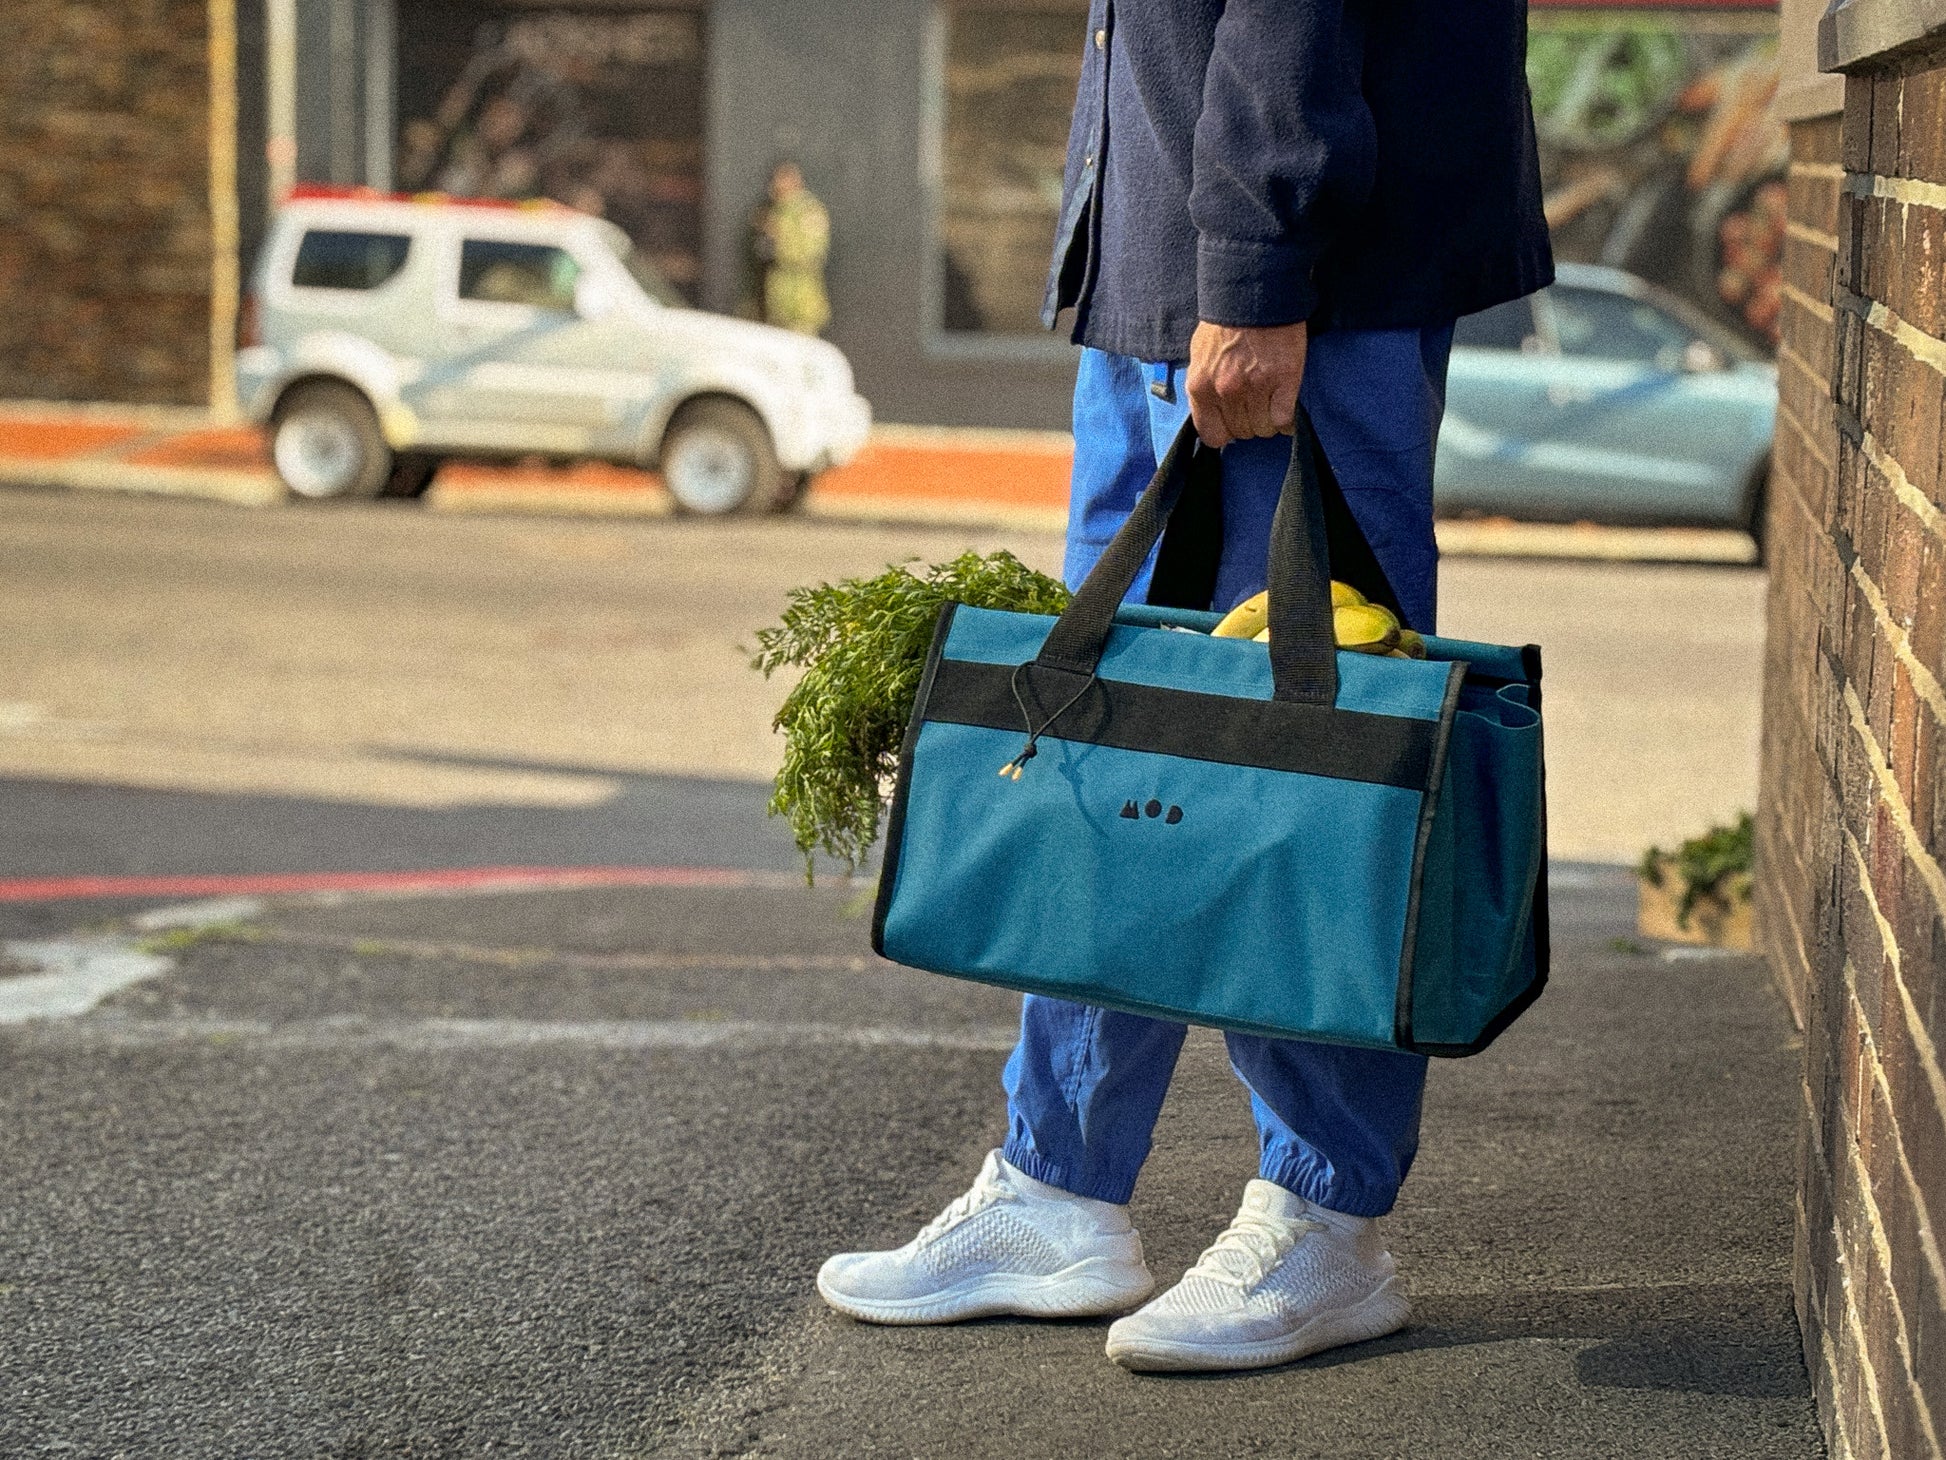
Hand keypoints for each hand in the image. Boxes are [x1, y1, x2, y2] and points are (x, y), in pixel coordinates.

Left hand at [1186, 320, 1307, 449]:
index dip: (1225, 432)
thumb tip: (1211, 413)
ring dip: (1269, 420)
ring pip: (1264, 429)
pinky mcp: (1285, 380)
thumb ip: (1203, 387)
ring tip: (1271, 400)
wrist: (1255, 294)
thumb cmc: (1226, 323)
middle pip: (1242, 432)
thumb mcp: (1199, 356)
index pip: (1212, 435)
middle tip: (1255, 403)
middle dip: (1249, 421)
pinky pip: (1284, 419)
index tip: (1232, 423)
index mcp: (1201, 387)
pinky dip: (1287, 418)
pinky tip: (1285, 404)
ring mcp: (1256, 387)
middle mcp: (1226, 391)